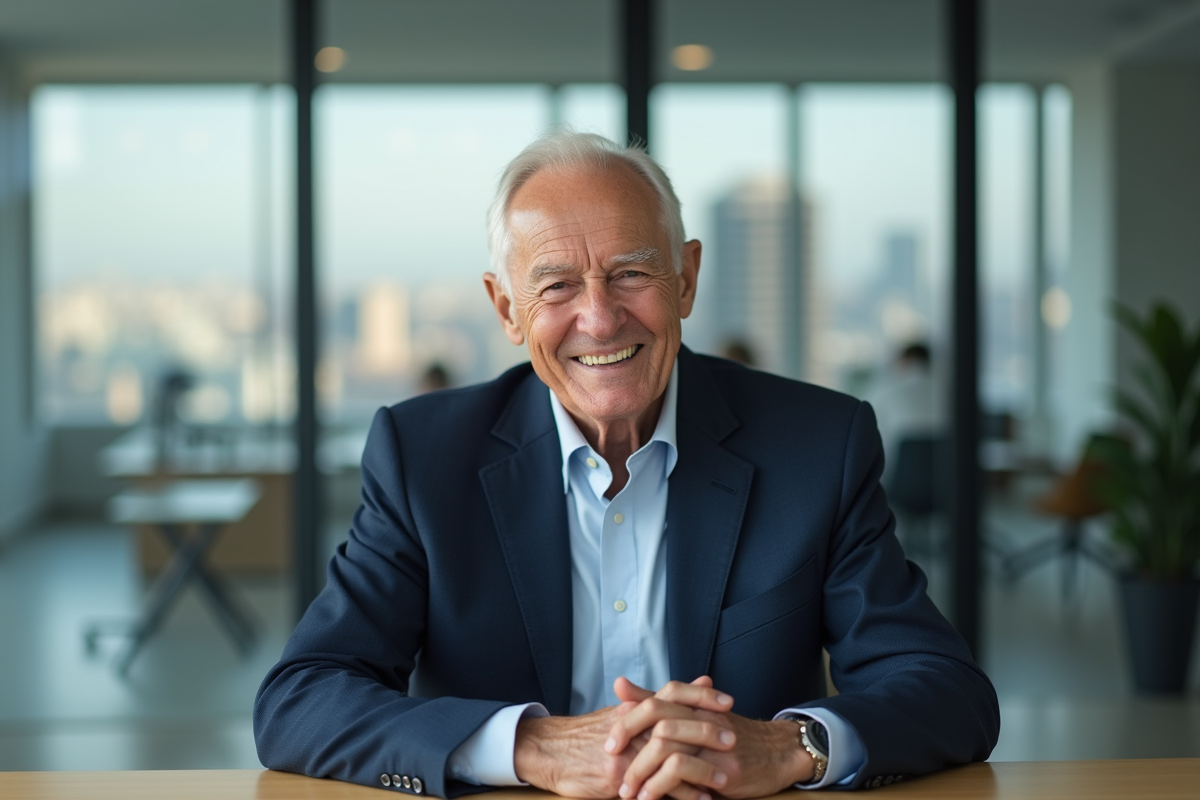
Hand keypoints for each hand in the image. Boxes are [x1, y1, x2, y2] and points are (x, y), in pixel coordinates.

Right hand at [513, 677, 724, 798]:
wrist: (552, 751)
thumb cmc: (590, 734)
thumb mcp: (622, 712)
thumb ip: (659, 700)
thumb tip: (700, 681)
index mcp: (634, 708)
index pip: (673, 693)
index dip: (701, 697)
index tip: (727, 703)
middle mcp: (632, 726)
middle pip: (676, 724)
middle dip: (707, 733)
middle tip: (733, 740)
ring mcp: (625, 752)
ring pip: (669, 758)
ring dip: (699, 769)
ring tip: (723, 779)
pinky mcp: (617, 777)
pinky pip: (654, 786)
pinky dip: (679, 794)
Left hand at [609, 678, 813, 799]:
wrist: (779, 752)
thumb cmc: (731, 734)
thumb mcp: (695, 715)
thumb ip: (656, 702)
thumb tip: (619, 684)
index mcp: (693, 704)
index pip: (653, 703)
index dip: (627, 723)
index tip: (608, 745)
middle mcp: (703, 717)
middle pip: (655, 720)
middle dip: (629, 747)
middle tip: (613, 772)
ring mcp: (715, 742)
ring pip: (667, 744)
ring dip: (641, 772)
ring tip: (630, 792)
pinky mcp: (725, 768)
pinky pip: (686, 771)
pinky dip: (662, 785)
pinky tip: (653, 798)